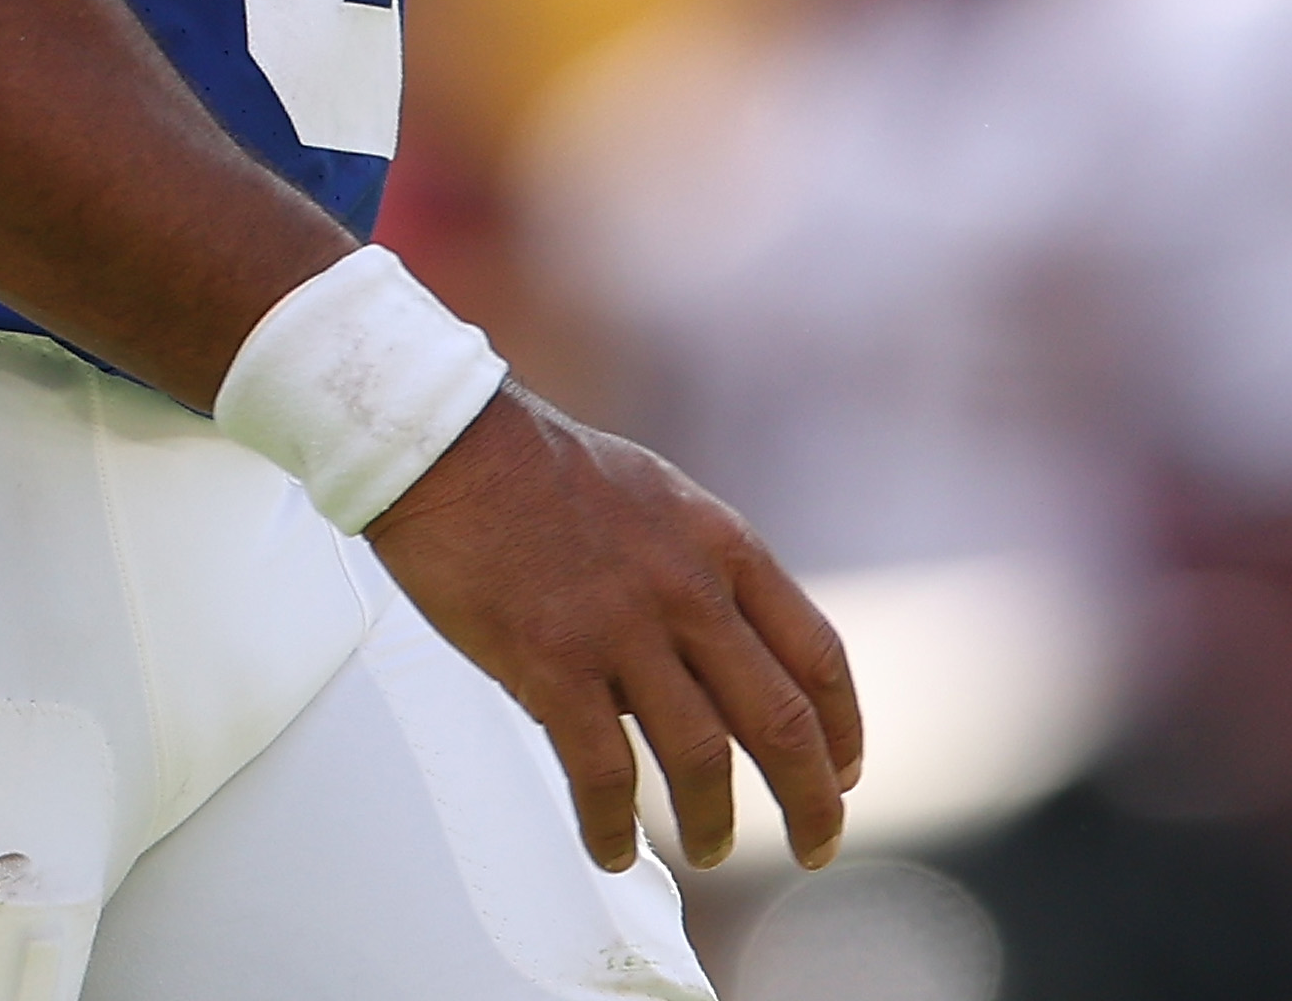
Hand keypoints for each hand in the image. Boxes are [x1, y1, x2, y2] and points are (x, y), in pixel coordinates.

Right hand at [363, 385, 862, 872]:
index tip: (842, 773)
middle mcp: (687, 590)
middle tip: (814, 845)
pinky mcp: (553, 661)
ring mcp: (622, 628)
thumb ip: (698, 571)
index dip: (842, 728)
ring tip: (709, 849)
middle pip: (780, 722)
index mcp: (721, 544)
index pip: (815, 654)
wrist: (449, 442)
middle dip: (810, 802)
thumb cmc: (537, 466)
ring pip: (701, 759)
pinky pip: (602, 773)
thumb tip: (712, 657)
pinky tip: (611, 847)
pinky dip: (613, 826)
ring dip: (713, 823)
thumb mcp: (657, 497)